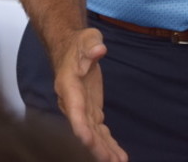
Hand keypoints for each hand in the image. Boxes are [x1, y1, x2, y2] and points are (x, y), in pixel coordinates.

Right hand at [53, 28, 126, 161]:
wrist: (70, 50)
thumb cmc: (78, 44)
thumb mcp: (87, 38)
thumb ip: (92, 45)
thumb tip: (99, 49)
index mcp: (69, 87)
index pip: (74, 110)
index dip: (80, 126)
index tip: (88, 141)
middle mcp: (73, 103)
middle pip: (83, 128)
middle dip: (95, 146)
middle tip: (110, 161)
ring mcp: (82, 109)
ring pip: (92, 134)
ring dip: (104, 150)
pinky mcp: (91, 111)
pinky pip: (99, 131)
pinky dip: (108, 144)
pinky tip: (118, 157)